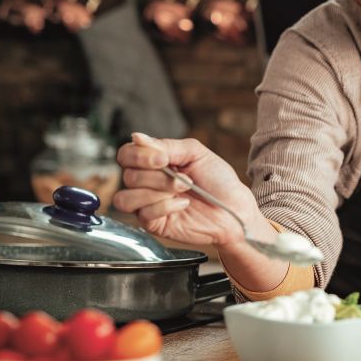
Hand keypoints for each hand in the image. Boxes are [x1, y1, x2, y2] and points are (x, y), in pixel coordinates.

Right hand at [113, 132, 258, 247]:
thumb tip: (137, 137)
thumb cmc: (218, 180)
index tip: (163, 159)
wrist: (233, 208)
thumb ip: (166, 145)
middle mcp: (147, 182)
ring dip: (158, 192)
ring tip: (183, 191)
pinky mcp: (153, 224)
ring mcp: (148, 204)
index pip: (126, 155)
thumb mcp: (195, 153)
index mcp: (154, 162)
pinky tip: (183, 205)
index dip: (139, 156)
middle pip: (128, 176)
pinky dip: (165, 207)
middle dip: (158, 177)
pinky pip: (143, 214)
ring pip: (127, 197)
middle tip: (184, 179)